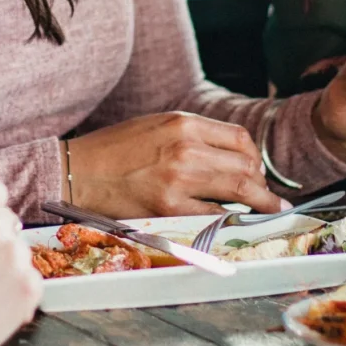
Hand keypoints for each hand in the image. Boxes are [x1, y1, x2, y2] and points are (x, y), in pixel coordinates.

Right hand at [66, 112, 288, 217]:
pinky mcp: (169, 207)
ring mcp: (179, 178)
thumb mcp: (156, 126)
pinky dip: (229, 219)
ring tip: (267, 211)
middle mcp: (185, 146)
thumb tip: (228, 157)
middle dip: (262, 184)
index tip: (258, 171)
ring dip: (258, 203)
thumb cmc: (115, 149)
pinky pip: (214, 214)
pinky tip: (234, 223)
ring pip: (239, 188)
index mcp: (182, 122)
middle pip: (245, 164)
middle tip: (267, 198)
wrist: (78, 171)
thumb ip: (192, 137)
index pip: (239, 137)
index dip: (255, 157)